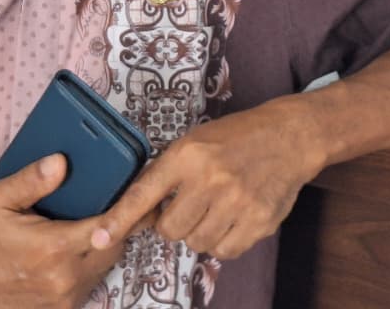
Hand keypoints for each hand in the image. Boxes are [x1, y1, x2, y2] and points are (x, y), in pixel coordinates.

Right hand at [0, 153, 124, 308]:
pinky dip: (92, 263)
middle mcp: (65, 277)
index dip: (127, 211)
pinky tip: (80, 245)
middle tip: (116, 200)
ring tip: (98, 220)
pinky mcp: (62, 308)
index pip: (109, 228)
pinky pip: (91, 281)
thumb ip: (31, 180)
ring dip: (107, 244)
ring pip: (105, 265)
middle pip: (114, 246)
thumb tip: (61, 162)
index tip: (137, 195)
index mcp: (54, 247)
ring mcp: (65, 297)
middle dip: (119, 224)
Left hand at [90, 97, 325, 260]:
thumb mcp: (195, 141)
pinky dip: (223, 242)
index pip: (144, 193)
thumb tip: (142, 212)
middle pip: (170, 229)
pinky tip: (231, 218)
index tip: (100, 238)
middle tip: (188, 206)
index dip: (120, 219)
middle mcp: (210, 179)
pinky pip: (225, 251)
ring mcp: (236, 202)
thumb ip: (168, 173)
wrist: (288, 137)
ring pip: (196, 243)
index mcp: (188, 154)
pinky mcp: (258, 221)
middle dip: (172, 223)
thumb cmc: (236, 137)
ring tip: (213, 209)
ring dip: (199, 233)